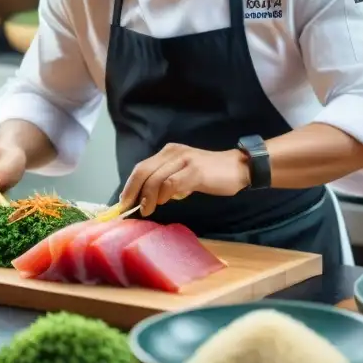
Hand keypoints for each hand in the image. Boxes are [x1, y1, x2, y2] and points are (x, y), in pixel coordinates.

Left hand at [119, 143, 250, 216]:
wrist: (239, 168)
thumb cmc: (211, 174)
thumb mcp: (185, 173)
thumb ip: (168, 180)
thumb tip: (149, 198)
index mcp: (169, 152)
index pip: (142, 167)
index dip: (130, 185)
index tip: (124, 202)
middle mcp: (173, 152)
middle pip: (144, 171)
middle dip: (133, 191)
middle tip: (130, 208)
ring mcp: (184, 160)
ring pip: (155, 179)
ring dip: (148, 197)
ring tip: (147, 210)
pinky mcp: (195, 171)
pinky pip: (171, 184)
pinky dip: (164, 195)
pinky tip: (165, 202)